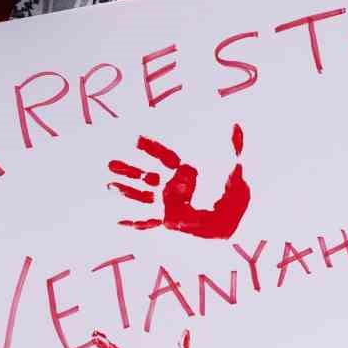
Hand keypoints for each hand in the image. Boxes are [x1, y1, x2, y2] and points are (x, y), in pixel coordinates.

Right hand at [106, 125, 250, 238]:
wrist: (238, 222)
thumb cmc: (236, 195)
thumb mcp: (237, 169)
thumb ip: (235, 147)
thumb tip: (237, 125)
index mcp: (185, 172)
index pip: (163, 157)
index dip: (150, 148)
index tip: (135, 139)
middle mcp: (173, 186)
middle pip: (145, 175)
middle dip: (128, 170)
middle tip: (109, 163)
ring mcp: (169, 204)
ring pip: (141, 197)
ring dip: (125, 191)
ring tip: (109, 186)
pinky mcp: (169, 221)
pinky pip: (148, 222)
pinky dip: (133, 223)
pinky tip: (118, 221)